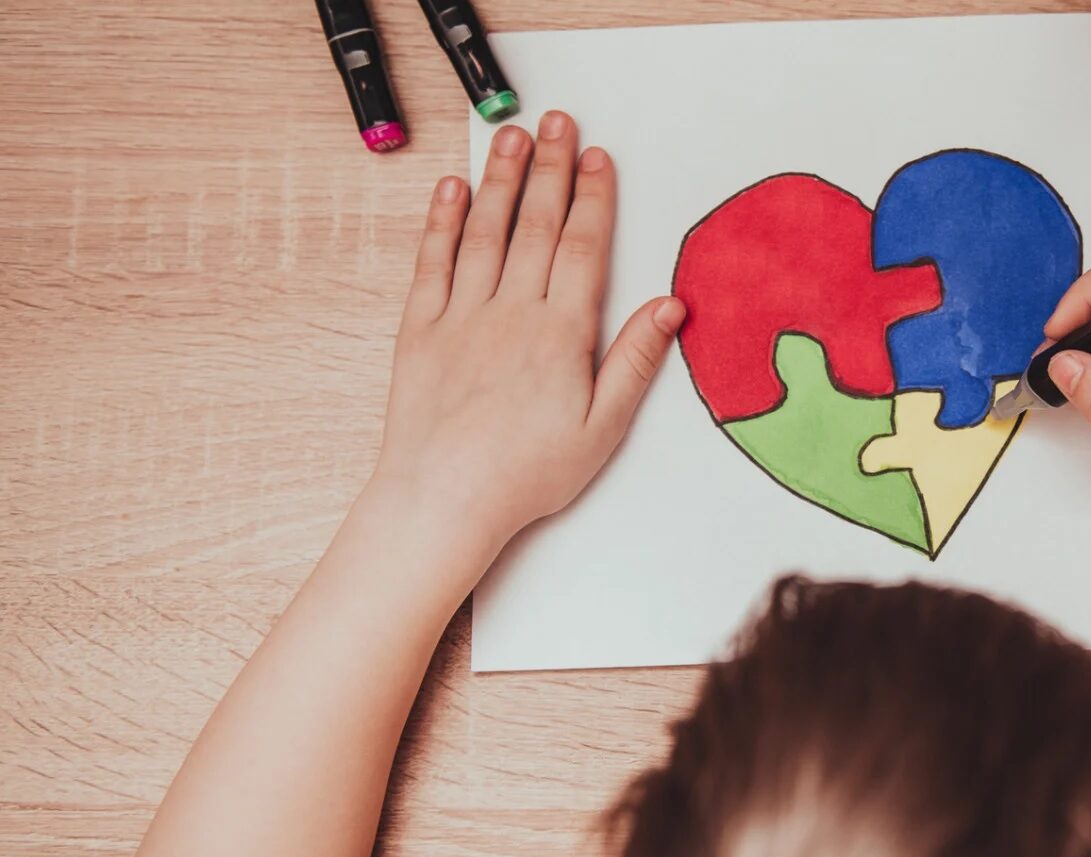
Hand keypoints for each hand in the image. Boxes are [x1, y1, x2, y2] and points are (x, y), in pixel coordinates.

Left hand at [370, 110, 683, 555]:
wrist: (444, 500)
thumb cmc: (526, 475)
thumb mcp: (601, 428)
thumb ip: (634, 361)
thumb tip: (669, 307)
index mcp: (560, 335)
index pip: (582, 248)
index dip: (592, 197)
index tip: (597, 157)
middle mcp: (511, 314)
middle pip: (535, 225)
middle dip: (550, 168)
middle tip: (557, 121)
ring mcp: (461, 317)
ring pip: (485, 232)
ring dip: (500, 178)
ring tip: (510, 135)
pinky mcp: (420, 331)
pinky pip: (432, 263)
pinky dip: (441, 222)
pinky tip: (451, 189)